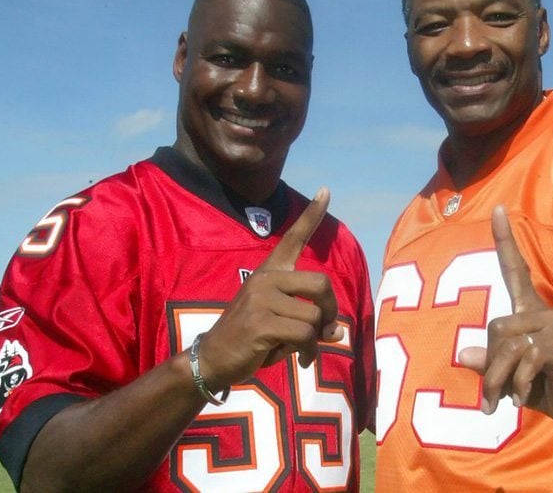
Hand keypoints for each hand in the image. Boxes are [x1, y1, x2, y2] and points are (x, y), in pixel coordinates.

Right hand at [198, 187, 341, 390]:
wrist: (214, 358)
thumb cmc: (252, 340)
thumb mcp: (283, 326)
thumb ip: (311, 323)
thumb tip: (338, 331)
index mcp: (270, 273)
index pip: (294, 238)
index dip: (312, 215)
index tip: (326, 190)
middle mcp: (266, 279)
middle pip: (321, 284)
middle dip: (329, 310)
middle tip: (324, 328)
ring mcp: (261, 299)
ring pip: (314, 317)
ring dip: (315, 339)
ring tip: (301, 350)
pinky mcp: (261, 323)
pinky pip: (304, 335)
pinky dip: (309, 352)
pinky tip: (302, 360)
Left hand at [458, 205, 552, 428]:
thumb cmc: (543, 386)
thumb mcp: (507, 376)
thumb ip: (488, 363)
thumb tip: (462, 353)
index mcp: (529, 312)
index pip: (514, 270)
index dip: (505, 241)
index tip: (497, 210)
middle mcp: (542, 313)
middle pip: (495, 327)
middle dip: (490, 364)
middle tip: (495, 392)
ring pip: (507, 346)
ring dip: (500, 379)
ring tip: (507, 399)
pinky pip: (525, 360)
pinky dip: (517, 384)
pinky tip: (523, 397)